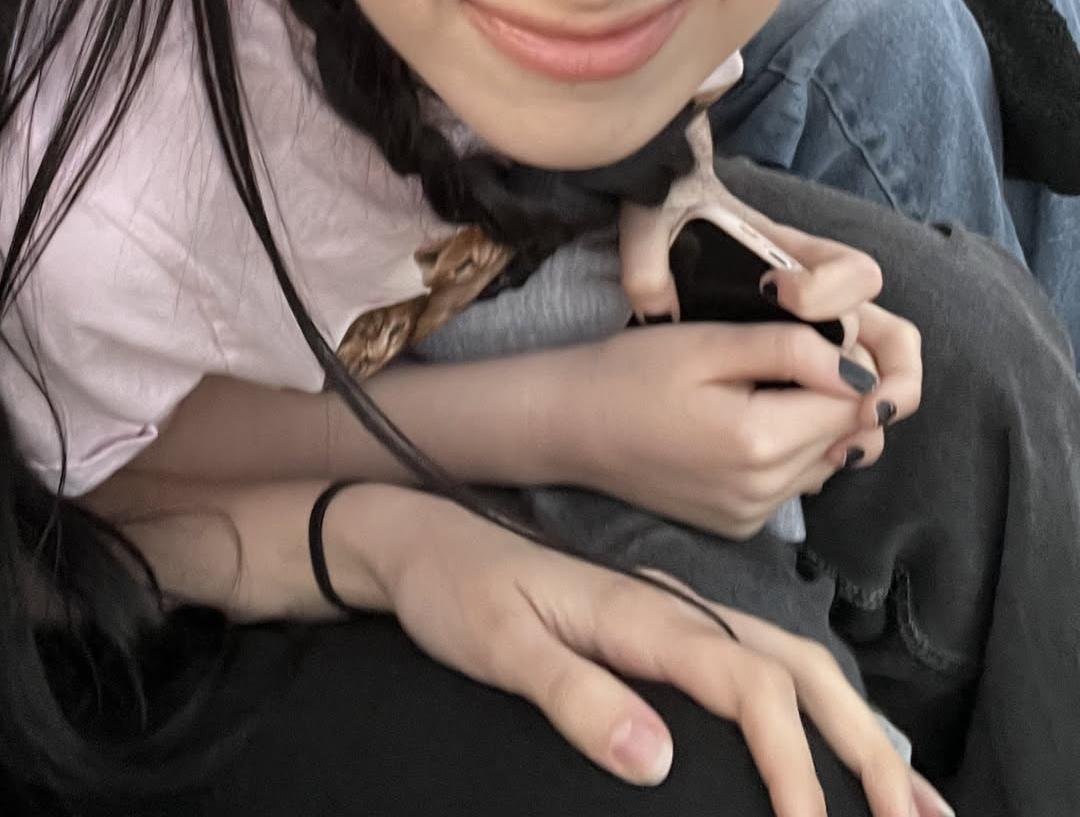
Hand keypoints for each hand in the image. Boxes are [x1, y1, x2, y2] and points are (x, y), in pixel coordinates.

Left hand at [331, 484, 943, 816]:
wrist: (418, 538)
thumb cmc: (452, 591)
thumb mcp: (497, 645)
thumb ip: (574, 697)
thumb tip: (658, 760)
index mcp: (640, 611)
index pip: (745, 684)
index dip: (790, 761)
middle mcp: (671, 606)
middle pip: (795, 668)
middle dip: (863, 742)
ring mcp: (670, 615)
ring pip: (788, 665)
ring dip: (854, 725)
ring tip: (912, 796)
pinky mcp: (659, 629)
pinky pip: (756, 666)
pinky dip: (812, 709)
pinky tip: (829, 747)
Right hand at [529, 320, 906, 535]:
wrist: (568, 427)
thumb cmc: (629, 372)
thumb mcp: (706, 342)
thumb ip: (791, 349)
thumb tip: (860, 368)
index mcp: (760, 442)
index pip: (855, 402)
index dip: (847, 361)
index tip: (811, 334)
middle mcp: (765, 492)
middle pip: (845, 434)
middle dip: (832, 391)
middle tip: (779, 352)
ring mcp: (752, 515)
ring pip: (826, 459)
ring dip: (811, 421)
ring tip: (758, 384)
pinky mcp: (740, 525)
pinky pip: (793, 481)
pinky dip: (787, 449)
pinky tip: (744, 420)